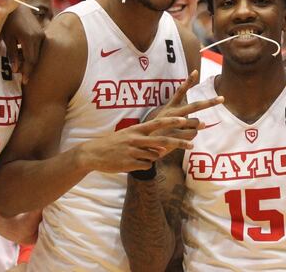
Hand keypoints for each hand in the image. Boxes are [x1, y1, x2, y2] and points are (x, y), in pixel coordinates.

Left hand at [2, 7, 44, 83]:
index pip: (30, 60)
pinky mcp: (42, 33)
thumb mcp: (7, 38)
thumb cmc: (8, 21)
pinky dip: (31, 54)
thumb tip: (15, 69)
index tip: (24, 81)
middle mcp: (39, 37)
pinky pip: (38, 47)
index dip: (27, 72)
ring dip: (29, 61)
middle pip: (36, 59)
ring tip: (20, 65)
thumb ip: (12, 54)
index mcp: (29, 39)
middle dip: (29, 68)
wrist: (16, 6)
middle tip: (21, 76)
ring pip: (38, 54)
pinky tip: (23, 55)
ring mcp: (42, 34)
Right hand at [80, 117, 202, 172]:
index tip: (184, 119)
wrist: (93, 154)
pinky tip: (133, 163)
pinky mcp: (130, 164)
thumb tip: (162, 146)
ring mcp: (133, 152)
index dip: (171, 121)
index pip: (157, 123)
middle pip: (162, 141)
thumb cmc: (113, 143)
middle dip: (179, 142)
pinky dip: (145, 165)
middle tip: (192, 145)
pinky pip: (147, 165)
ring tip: (139, 155)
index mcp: (136, 130)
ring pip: (155, 155)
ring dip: (153, 157)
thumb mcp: (128, 135)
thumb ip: (144, 138)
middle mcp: (136, 139)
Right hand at [148, 70, 223, 141]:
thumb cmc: (156, 134)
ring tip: (187, 133)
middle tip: (222, 98)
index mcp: (169, 108)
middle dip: (209, 102)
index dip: (187, 82)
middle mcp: (172, 114)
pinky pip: (192, 135)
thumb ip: (185, 121)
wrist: (142, 147)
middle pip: (194, 106)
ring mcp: (174, 124)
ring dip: (197, 128)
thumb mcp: (165, 121)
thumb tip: (203, 124)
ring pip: (196, 123)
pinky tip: (186, 144)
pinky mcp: (175, 136)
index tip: (195, 71)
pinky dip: (191, 139)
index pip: (180, 92)